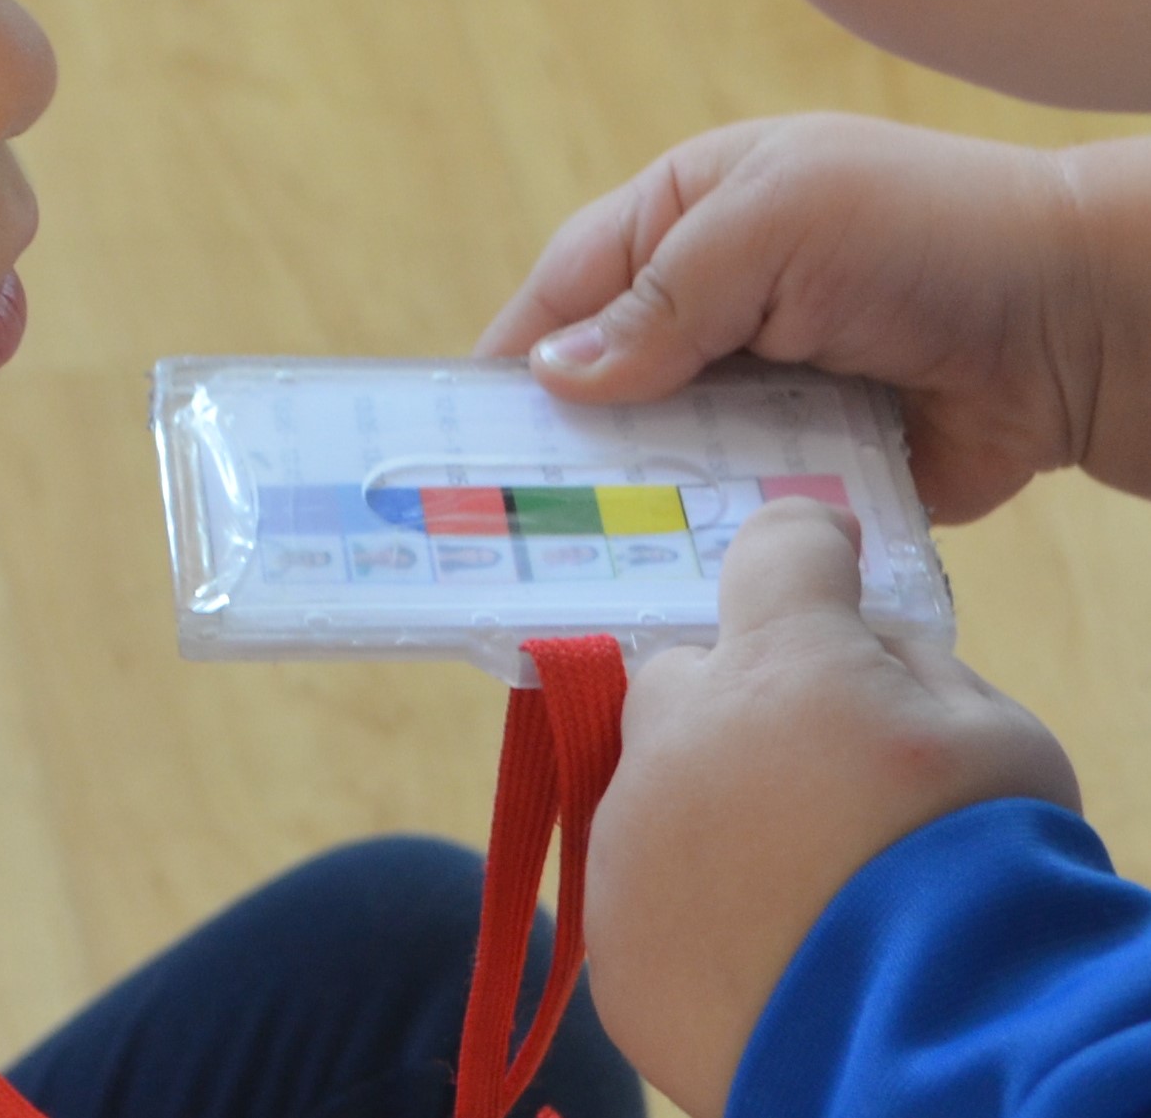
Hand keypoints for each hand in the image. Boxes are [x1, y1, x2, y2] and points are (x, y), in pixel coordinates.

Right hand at [477, 113, 1105, 521]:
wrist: (1074, 324)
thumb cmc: (922, 233)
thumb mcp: (778, 225)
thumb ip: (663, 296)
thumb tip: (555, 378)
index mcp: (687, 219)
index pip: (569, 288)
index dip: (515, 358)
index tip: (459, 437)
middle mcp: (709, 307)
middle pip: (602, 383)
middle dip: (561, 445)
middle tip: (504, 519)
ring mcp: (753, 390)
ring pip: (656, 453)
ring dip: (625, 500)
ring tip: (568, 566)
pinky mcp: (797, 463)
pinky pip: (724, 503)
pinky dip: (695, 535)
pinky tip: (655, 578)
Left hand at [582, 499, 1080, 1117]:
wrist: (936, 1063)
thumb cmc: (984, 882)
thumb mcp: (999, 739)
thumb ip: (916, 669)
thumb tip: (864, 650)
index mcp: (783, 668)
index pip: (775, 550)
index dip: (807, 552)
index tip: (828, 565)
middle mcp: (681, 736)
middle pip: (683, 678)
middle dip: (735, 704)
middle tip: (803, 773)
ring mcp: (631, 840)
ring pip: (651, 784)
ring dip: (702, 805)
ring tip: (785, 883)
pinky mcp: (614, 940)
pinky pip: (638, 886)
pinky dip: (683, 899)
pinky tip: (754, 947)